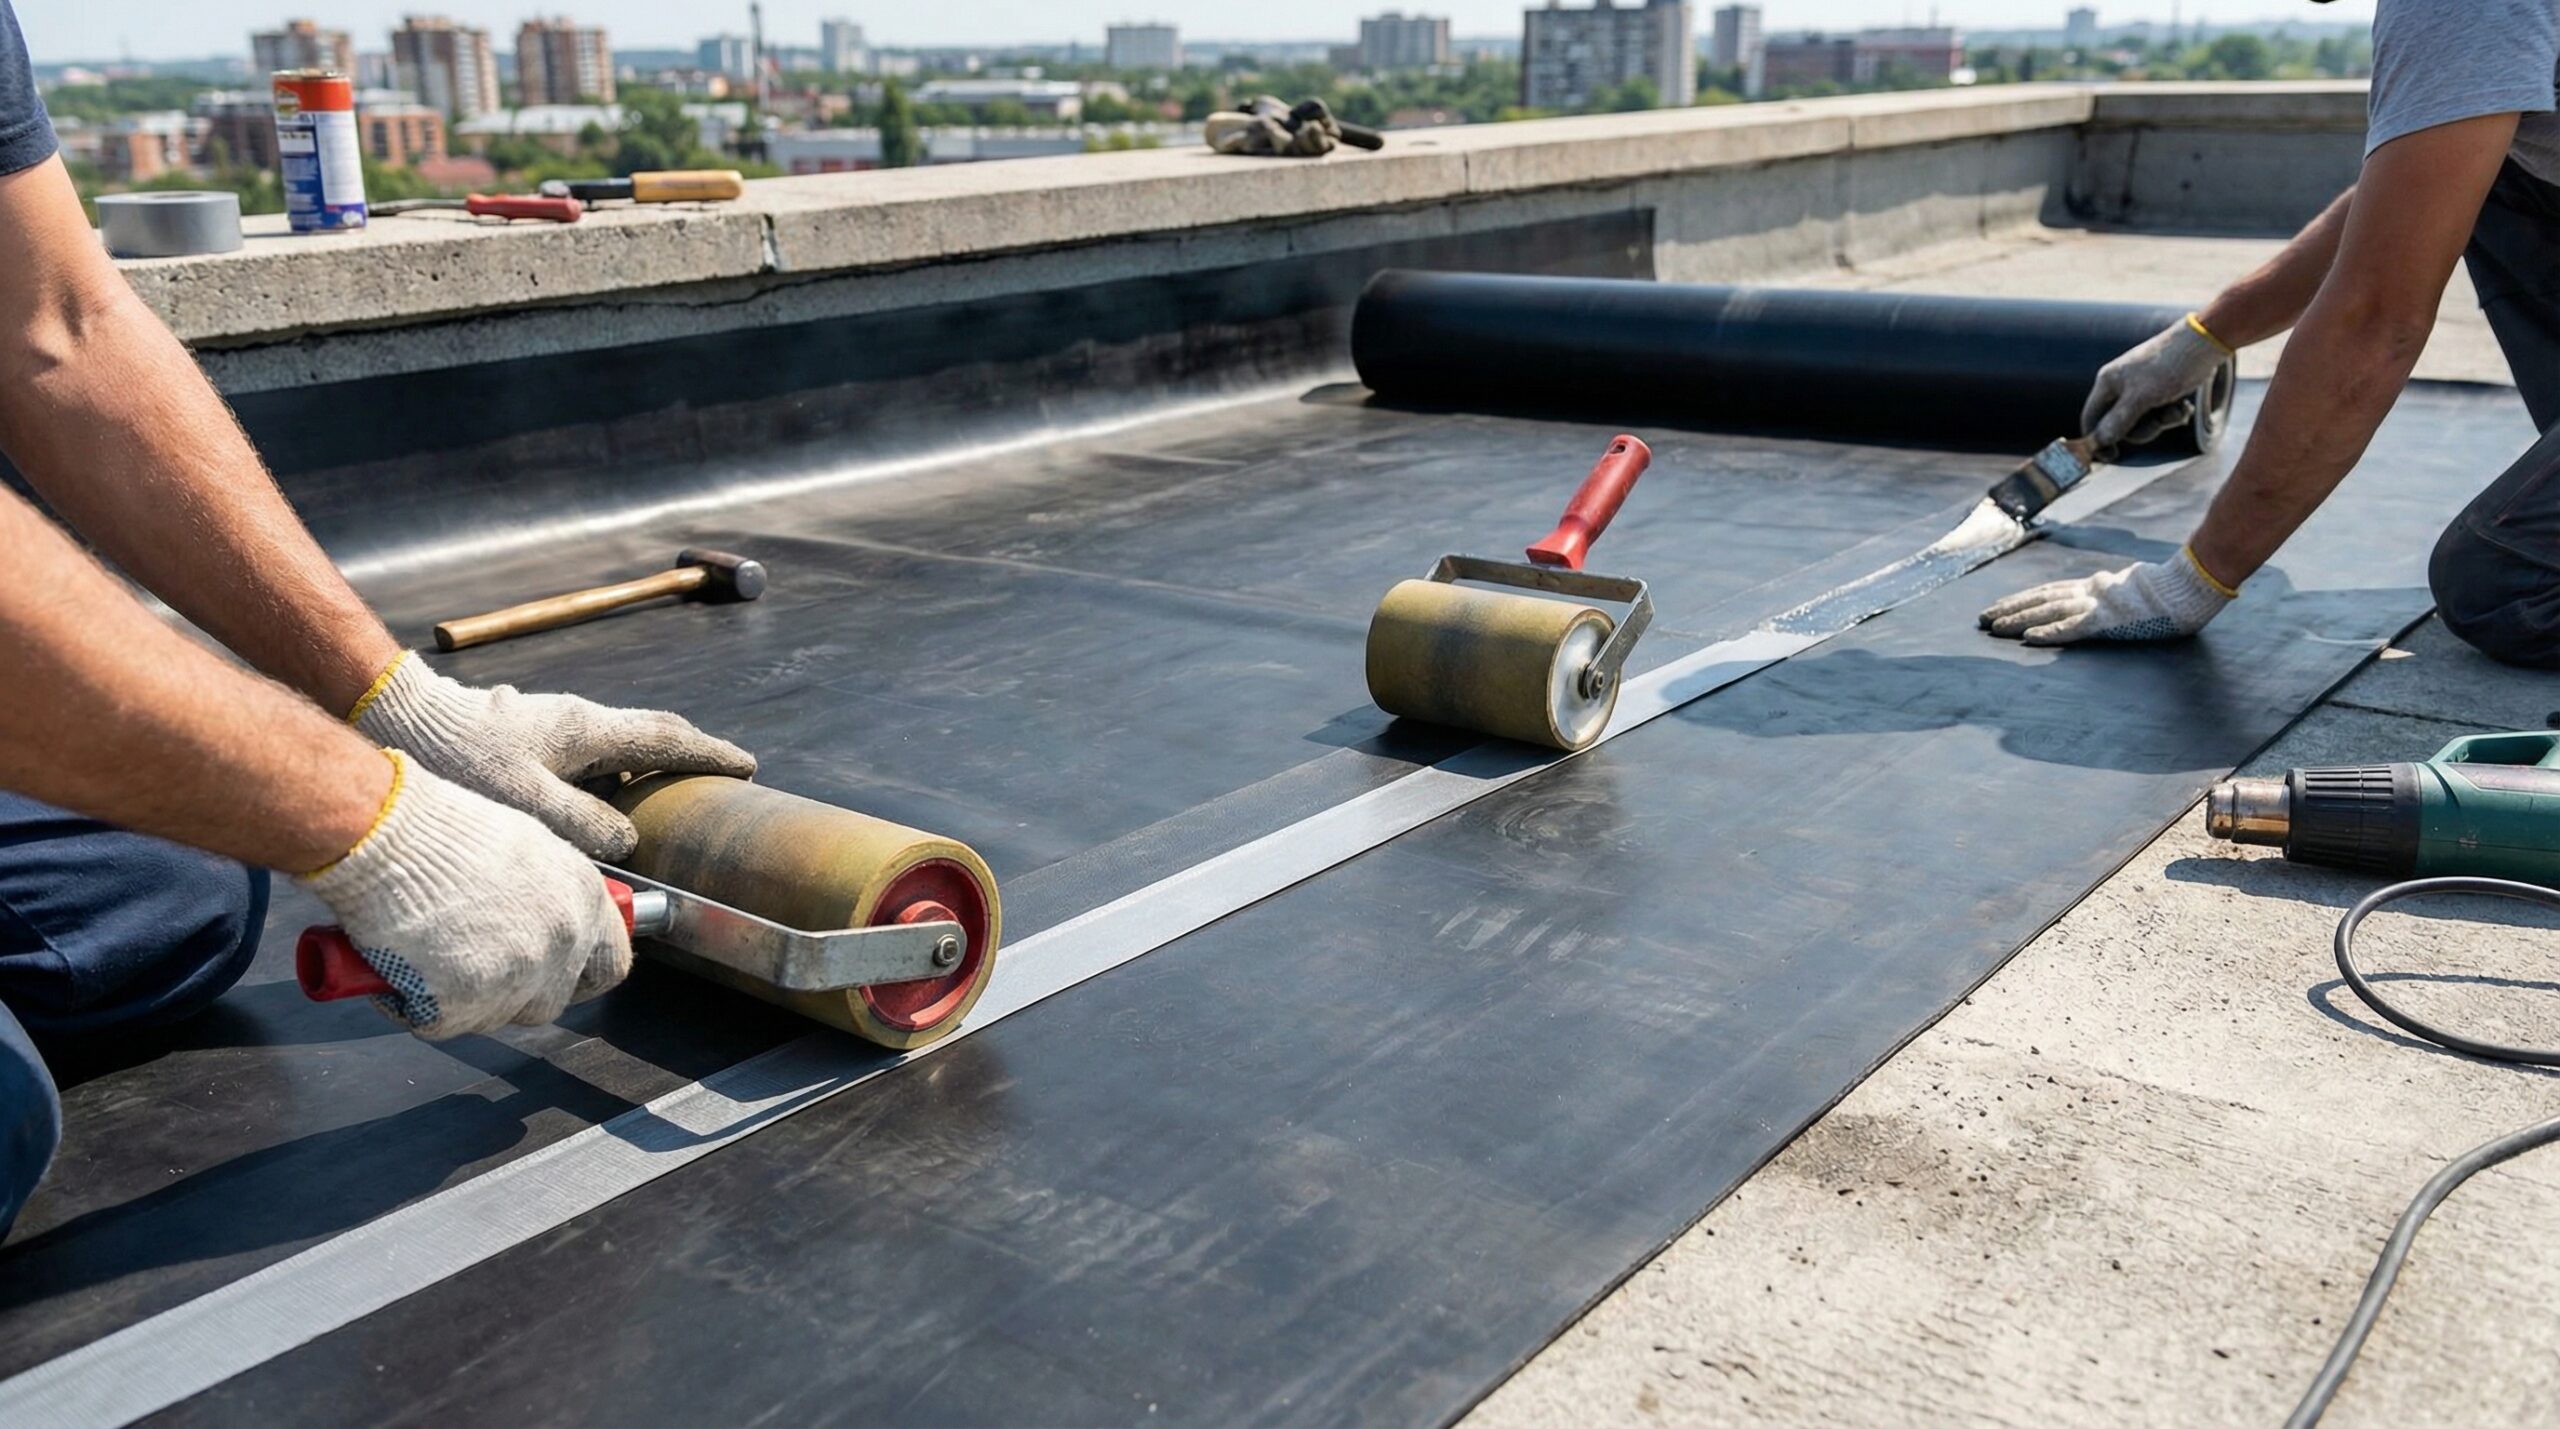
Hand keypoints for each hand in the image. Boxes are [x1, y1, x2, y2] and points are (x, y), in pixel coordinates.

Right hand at [304, 754, 629, 1038]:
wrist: (384, 832)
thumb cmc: (441, 829)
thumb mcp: (523, 847)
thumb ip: (547, 893)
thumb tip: (543, 919)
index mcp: (585, 898)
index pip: (610, 965)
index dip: (580, 977)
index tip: (556, 978)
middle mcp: (563, 940)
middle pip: (549, 1002)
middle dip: (510, 994)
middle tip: (466, 964)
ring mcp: (518, 974)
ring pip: (494, 1017)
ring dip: (461, 1000)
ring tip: (424, 951)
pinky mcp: (466, 1001)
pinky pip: (440, 1023)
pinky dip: (414, 1004)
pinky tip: (397, 964)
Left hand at [351, 653, 754, 859]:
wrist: (397, 718)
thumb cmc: (461, 762)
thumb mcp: (530, 803)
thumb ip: (585, 824)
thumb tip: (626, 838)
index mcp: (588, 730)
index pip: (667, 739)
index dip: (710, 756)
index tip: (746, 767)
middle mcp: (576, 718)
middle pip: (648, 732)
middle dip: (687, 753)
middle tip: (716, 773)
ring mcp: (550, 722)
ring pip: (615, 742)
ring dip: (645, 763)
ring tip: (661, 795)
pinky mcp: (524, 734)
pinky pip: (586, 752)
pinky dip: (608, 771)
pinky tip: (594, 800)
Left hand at [1978, 548, 2236, 644]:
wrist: (2186, 586)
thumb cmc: (2166, 590)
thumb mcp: (2129, 587)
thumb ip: (2110, 590)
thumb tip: (2100, 586)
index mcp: (2095, 585)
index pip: (2050, 590)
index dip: (2023, 598)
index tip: (2000, 605)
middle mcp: (2090, 591)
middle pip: (2041, 598)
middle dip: (2010, 608)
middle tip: (1982, 618)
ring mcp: (2097, 604)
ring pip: (2049, 610)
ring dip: (2019, 619)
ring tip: (1993, 627)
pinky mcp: (2108, 620)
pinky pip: (2073, 627)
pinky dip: (2049, 631)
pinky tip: (2028, 638)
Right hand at [2083, 316, 2230, 448]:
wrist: (2205, 343)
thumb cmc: (2169, 365)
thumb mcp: (2142, 397)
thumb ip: (2118, 421)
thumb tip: (2099, 441)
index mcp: (2108, 382)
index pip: (2091, 418)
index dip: (2098, 439)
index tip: (2113, 456)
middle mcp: (2121, 386)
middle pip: (2120, 424)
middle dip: (2144, 428)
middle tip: (2160, 422)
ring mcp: (2142, 388)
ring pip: (2143, 420)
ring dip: (2163, 421)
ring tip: (2178, 408)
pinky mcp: (2161, 390)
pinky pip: (2159, 413)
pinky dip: (2173, 413)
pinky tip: (2184, 406)